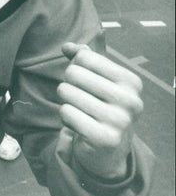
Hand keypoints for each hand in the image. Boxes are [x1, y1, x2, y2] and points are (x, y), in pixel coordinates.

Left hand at [57, 43, 143, 178]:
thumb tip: (67, 46)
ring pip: (66, 92)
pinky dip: (64, 117)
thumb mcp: (96, 79)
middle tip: (79, 99)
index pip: (84, 57)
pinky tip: (77, 125)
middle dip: (67, 84)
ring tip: (80, 112)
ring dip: (65, 102)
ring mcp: (120, 121)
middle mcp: (131, 100)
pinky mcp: (105, 138)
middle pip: (73, 73)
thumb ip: (82, 58)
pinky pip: (66, 113)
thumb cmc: (100, 106)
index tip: (85, 83)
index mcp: (131, 81)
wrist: (108, 148)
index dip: (74, 67)